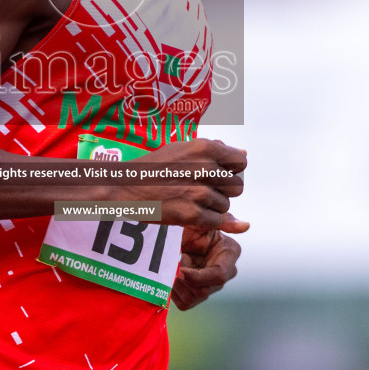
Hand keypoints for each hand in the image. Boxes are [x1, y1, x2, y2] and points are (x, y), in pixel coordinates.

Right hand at [127, 138, 247, 233]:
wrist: (124, 187)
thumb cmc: (153, 167)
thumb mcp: (182, 149)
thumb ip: (215, 150)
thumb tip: (244, 153)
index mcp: (204, 148)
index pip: (240, 162)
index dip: (232, 171)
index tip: (218, 176)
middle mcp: (204, 168)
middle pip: (237, 186)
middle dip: (224, 191)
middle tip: (202, 190)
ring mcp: (199, 192)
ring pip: (226, 206)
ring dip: (212, 207)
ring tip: (189, 199)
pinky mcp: (192, 214)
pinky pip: (216, 222)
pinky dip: (205, 221)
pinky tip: (188, 212)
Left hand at [171, 228, 240, 310]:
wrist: (171, 234)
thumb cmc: (187, 225)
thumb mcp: (200, 221)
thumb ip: (222, 221)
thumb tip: (246, 225)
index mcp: (230, 253)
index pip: (219, 275)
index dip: (198, 276)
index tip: (179, 270)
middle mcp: (225, 272)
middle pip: (204, 289)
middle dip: (184, 279)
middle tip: (171, 264)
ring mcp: (212, 285)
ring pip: (194, 297)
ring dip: (177, 283)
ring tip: (172, 265)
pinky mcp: (197, 296)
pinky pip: (185, 302)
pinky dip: (174, 291)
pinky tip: (171, 274)